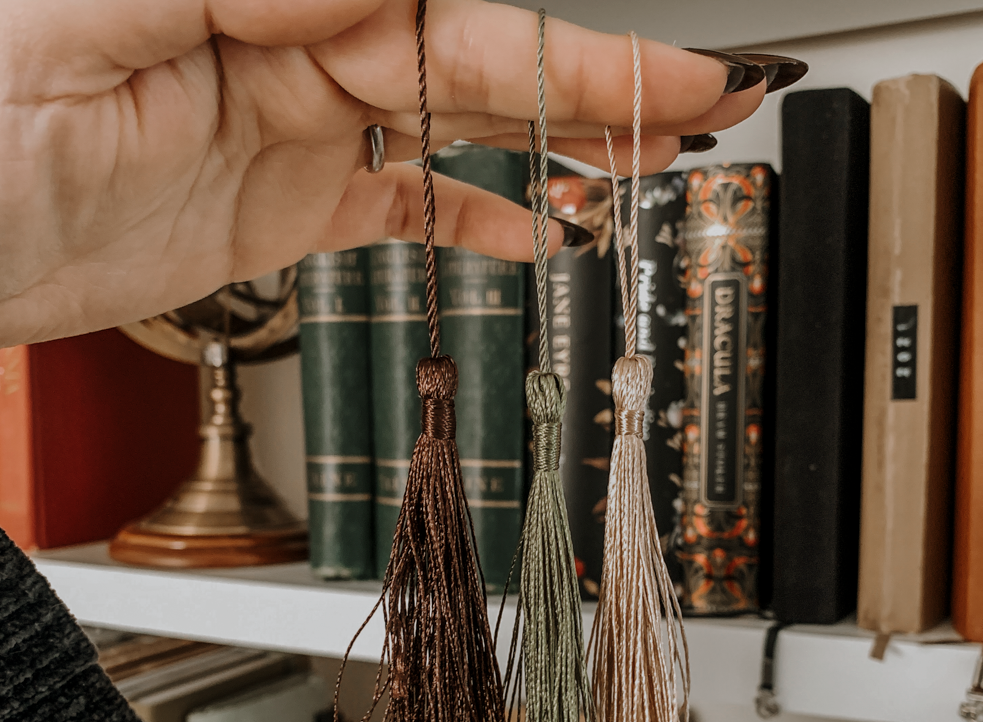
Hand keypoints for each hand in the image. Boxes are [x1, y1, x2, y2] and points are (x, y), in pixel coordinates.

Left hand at [0, 0, 765, 344]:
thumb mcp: (75, 25)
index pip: (439, 10)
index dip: (553, 45)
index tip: (652, 63)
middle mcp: (292, 47)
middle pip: (473, 61)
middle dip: (594, 84)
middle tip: (698, 99)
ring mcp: (298, 128)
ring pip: (455, 128)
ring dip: (555, 147)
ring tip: (642, 165)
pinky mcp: (290, 200)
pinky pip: (405, 203)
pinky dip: (475, 217)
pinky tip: (536, 229)